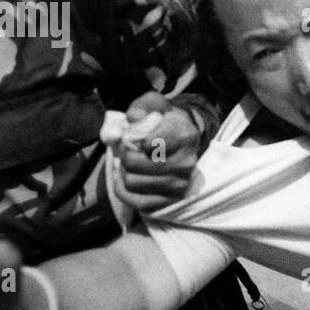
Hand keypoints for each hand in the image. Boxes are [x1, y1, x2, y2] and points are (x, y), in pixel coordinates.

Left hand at [113, 92, 201, 212]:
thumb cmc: (162, 124)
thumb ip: (143, 107)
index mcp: (185, 135)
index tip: (140, 137)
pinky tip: (128, 177)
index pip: (148, 143)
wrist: (180, 144)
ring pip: (131, 182)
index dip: (134, 139)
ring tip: (132, 164)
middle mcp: (186, 163)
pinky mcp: (169, 202)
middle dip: (124, 155)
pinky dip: (122, 188)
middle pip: (133, 164)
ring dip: (124, 171)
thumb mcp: (154, 106)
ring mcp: (179, 186)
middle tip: (130, 151)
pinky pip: (132, 200)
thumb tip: (133, 118)